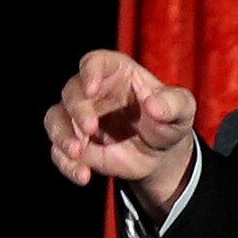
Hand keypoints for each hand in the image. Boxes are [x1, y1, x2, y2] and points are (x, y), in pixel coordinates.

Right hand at [45, 50, 201, 210]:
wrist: (160, 154)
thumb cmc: (169, 120)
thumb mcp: (182, 109)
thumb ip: (173, 104)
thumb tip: (153, 105)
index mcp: (115, 72)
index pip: (94, 62)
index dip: (89, 73)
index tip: (91, 89)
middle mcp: (91, 92)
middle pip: (71, 92)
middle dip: (77, 110)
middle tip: (89, 129)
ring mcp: (78, 118)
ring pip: (55, 119)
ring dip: (61, 135)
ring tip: (77, 153)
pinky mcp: (75, 144)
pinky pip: (59, 151)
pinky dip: (67, 164)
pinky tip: (83, 175)